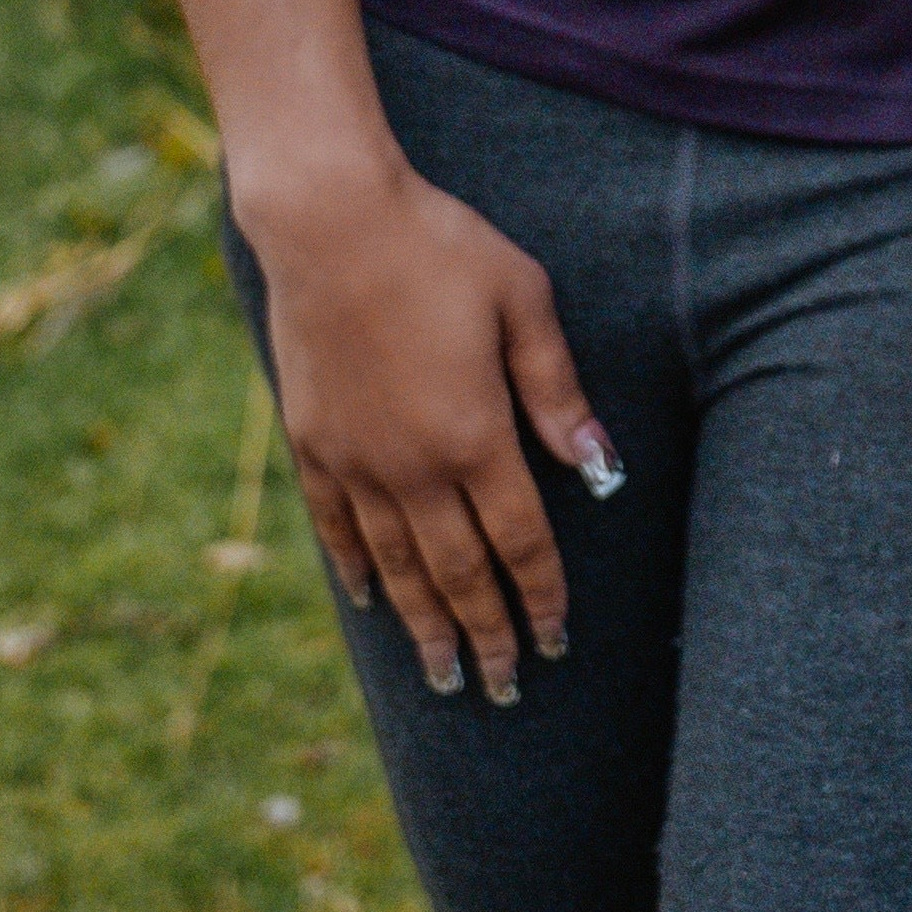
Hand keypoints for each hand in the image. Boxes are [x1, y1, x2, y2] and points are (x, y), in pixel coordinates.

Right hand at [244, 152, 609, 705]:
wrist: (331, 223)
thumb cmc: (441, 247)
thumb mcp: (522, 299)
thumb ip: (555, 387)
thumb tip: (599, 463)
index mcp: (476, 434)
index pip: (520, 540)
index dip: (541, 595)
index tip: (557, 639)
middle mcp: (414, 466)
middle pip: (459, 573)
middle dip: (487, 635)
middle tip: (505, 688)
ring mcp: (356, 461)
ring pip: (398, 566)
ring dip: (424, 625)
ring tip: (443, 676)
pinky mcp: (312, 443)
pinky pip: (337, 527)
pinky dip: (357, 571)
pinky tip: (371, 602)